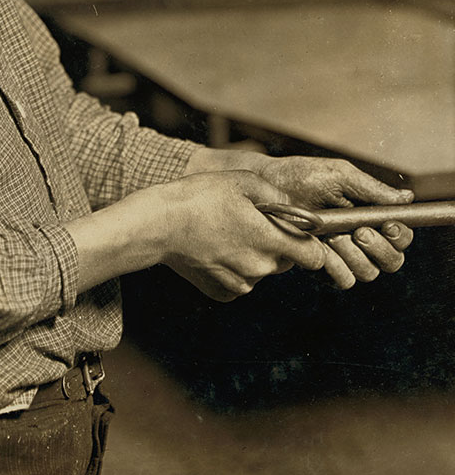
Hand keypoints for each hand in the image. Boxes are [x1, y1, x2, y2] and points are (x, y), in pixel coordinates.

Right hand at [144, 170, 326, 301]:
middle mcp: (260, 268)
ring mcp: (240, 284)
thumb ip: (277, 195)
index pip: (315, 257)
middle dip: (276, 245)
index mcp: (271, 241)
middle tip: (248, 224)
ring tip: (224, 233)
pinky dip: (231, 268)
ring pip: (260, 270)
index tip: (296, 232)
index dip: (310, 244)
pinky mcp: (221, 293)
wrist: (158, 224)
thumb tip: (294, 208)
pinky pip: (238, 281)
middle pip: (286, 262)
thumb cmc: (199, 197)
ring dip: (253, 256)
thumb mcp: (242, 180)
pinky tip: (213, 249)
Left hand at [224, 152, 413, 288]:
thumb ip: (371, 188)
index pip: (401, 237)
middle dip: (379, 249)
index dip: (401, 236)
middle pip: (391, 261)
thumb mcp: (338, 175)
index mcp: (370, 217)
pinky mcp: (322, 266)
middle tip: (358, 232)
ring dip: (355, 256)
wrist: (266, 188)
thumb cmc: (302, 177)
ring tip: (333, 236)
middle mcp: (360, 239)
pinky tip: (323, 250)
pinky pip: (342, 280)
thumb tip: (405, 198)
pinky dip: (337, 268)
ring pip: (367, 272)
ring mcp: (342, 255)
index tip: (389, 225)